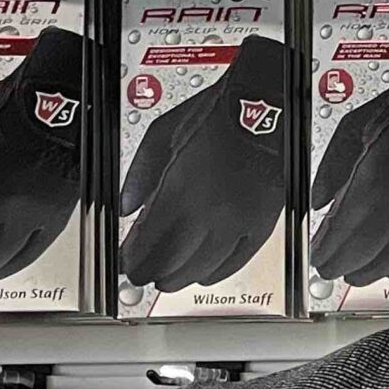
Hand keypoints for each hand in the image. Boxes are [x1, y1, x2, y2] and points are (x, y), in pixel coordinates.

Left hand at [119, 36, 295, 292]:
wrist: (264, 108)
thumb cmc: (217, 114)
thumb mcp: (163, 134)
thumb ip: (140, 173)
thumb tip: (127, 205)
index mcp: (179, 191)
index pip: (148, 241)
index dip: (133, 258)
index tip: (125, 262)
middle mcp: (208, 214)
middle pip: (173, 261)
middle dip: (152, 272)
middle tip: (141, 275)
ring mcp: (237, 222)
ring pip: (204, 267)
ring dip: (182, 277)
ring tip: (168, 281)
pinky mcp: (261, 224)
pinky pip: (238, 260)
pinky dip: (218, 272)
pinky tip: (206, 276)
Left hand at [307, 60, 388, 286]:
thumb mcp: (352, 130)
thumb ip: (331, 170)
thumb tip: (319, 201)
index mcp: (371, 185)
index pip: (340, 233)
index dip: (326, 251)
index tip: (318, 257)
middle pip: (365, 253)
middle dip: (344, 265)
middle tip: (332, 270)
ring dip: (372, 271)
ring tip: (358, 275)